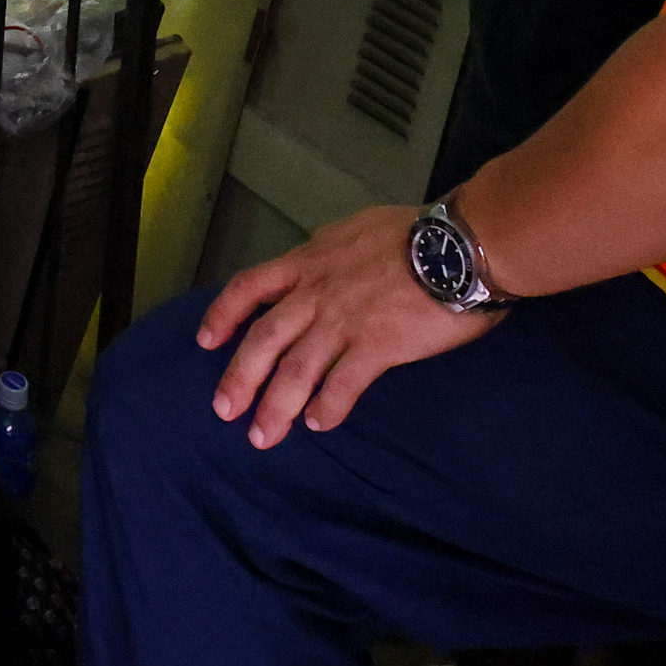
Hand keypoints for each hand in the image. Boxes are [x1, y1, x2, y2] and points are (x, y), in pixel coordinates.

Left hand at [194, 202, 502, 445]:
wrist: (460, 245)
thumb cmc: (417, 232)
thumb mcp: (356, 230)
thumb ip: (331, 251)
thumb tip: (320, 259)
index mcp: (310, 260)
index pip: (249, 286)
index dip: (222, 314)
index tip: (205, 340)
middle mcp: (317, 292)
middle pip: (263, 339)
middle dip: (239, 378)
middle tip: (224, 411)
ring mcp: (345, 320)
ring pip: (296, 369)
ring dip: (277, 406)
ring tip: (263, 436)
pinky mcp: (378, 345)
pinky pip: (343, 384)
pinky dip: (328, 407)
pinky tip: (320, 424)